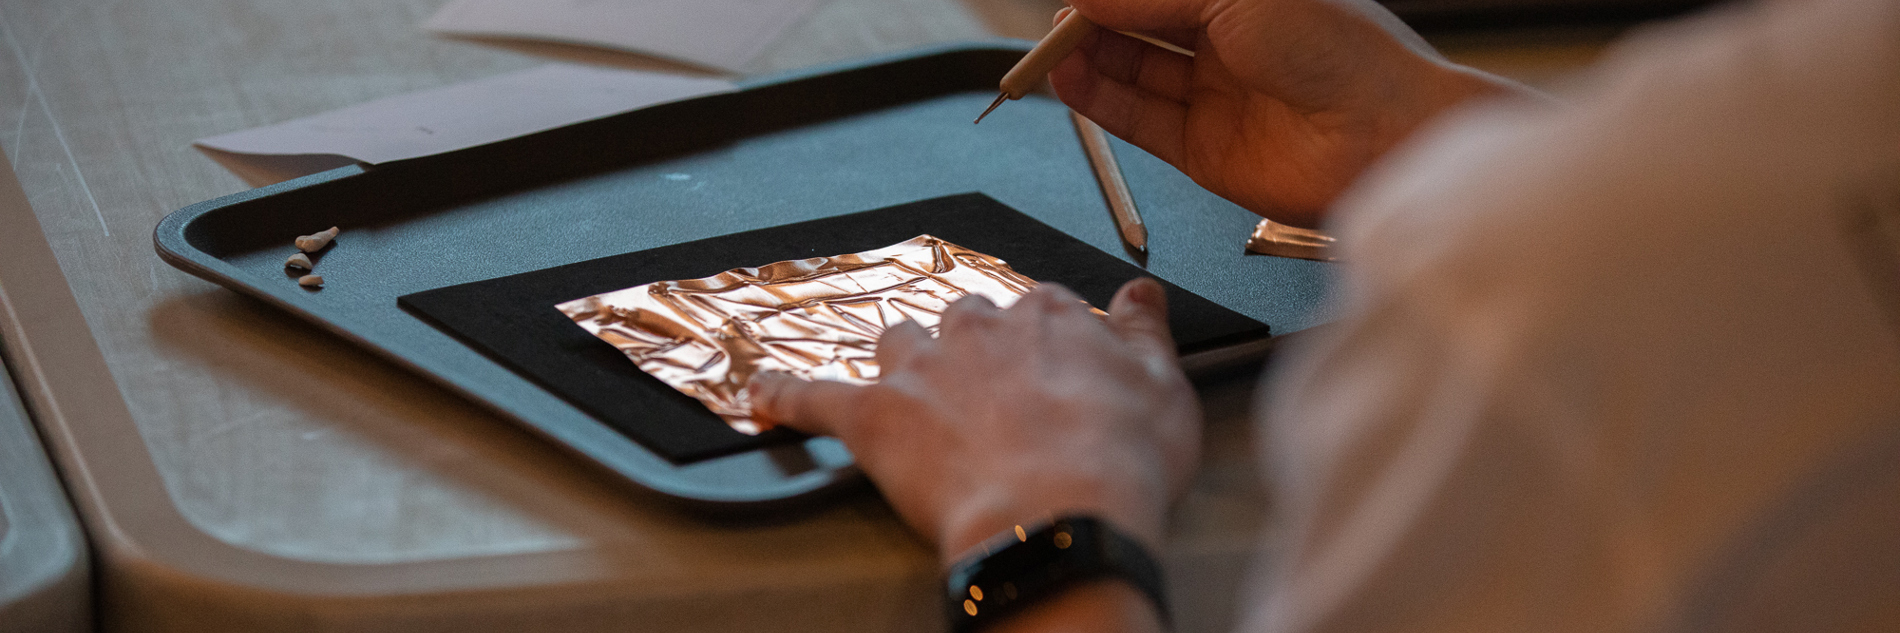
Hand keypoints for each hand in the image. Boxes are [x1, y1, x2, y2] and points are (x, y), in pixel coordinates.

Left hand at [747, 278, 1201, 560]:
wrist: (1058, 516)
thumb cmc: (1119, 462)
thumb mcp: (1166, 389)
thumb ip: (1146, 333)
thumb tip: (1140, 292)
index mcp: (1048, 317)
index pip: (1039, 309)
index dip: (1043, 345)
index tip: (1053, 372)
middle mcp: (979, 329)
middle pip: (963, 321)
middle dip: (971, 351)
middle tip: (989, 398)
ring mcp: (921, 370)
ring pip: (896, 343)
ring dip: (901, 363)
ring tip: (905, 390)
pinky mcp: (872, 417)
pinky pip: (813, 396)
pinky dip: (785, 394)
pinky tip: (761, 393)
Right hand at [1049, 0, 1524, 225]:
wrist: (1384, 134)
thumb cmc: (1339, 50)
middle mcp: (1230, 43)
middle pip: (1142, 29)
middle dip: (1094, 23)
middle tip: (1053, 26)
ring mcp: (1216, 97)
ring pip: (1134, 74)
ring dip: (1089, 62)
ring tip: (1050, 54)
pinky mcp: (1204, 151)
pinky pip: (1140, 121)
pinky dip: (1101, 102)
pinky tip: (1070, 82)